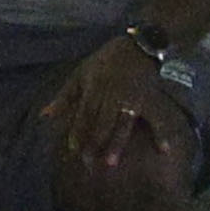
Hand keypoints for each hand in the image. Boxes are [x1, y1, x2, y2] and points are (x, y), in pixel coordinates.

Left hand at [36, 36, 184, 170]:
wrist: (137, 46)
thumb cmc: (104, 61)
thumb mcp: (80, 73)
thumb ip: (65, 96)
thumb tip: (45, 115)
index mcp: (95, 88)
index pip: (85, 114)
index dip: (78, 131)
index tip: (72, 149)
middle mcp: (113, 95)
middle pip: (101, 123)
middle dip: (94, 143)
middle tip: (88, 164)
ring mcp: (132, 99)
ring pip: (122, 124)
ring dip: (117, 143)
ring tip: (111, 162)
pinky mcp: (148, 100)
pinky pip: (156, 118)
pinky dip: (162, 133)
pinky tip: (164, 150)